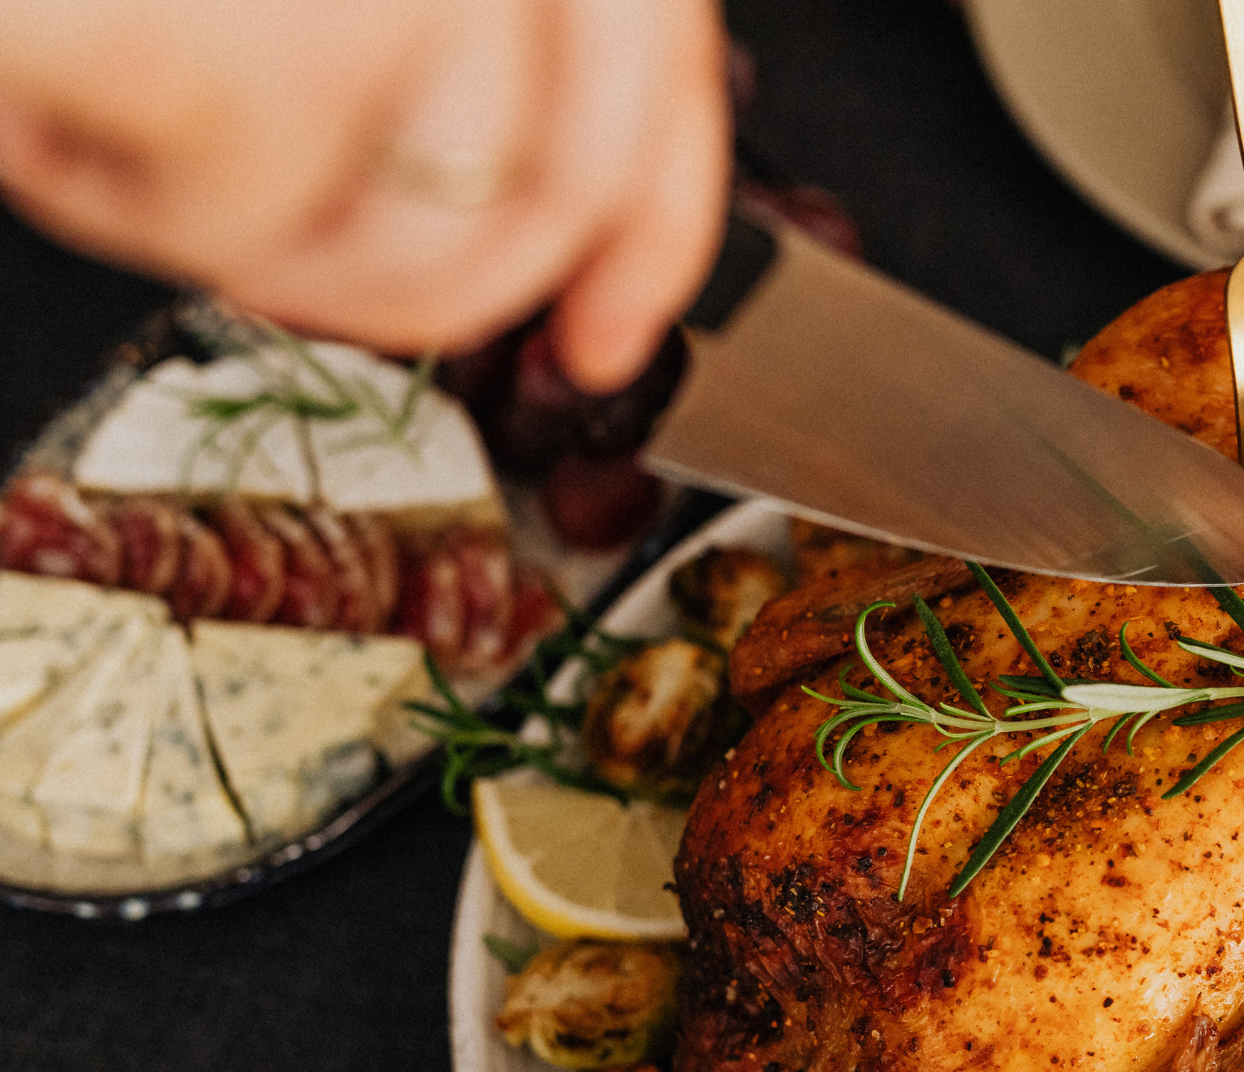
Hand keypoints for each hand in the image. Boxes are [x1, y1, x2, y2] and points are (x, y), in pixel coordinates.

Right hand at [0, 0, 728, 392]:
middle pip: (565, 173)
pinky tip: (46, 91)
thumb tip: (543, 231)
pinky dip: (117, 197)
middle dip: (455, 283)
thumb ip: (422, 44)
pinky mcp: (267, 50)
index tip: (611, 328)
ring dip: (269, 243)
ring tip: (133, 130)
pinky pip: (244, 219)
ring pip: (418, 234)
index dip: (656, 218)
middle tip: (331, 275)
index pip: (649, 48)